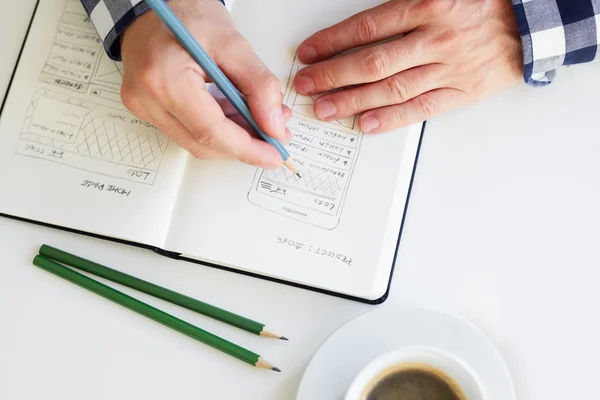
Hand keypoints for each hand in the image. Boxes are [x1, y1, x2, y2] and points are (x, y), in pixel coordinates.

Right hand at [120, 0, 291, 167]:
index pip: (212, 132)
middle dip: (244, 145)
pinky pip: (185, 130)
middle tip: (275, 136)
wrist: (150, 1)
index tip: (274, 155)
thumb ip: (258, 85)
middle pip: (203, 143)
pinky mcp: (146, 108)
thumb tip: (273, 125)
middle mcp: (147, 99)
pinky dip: (215, 129)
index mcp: (165, 80)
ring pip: (195, 141)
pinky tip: (237, 116)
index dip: (247, 149)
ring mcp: (143, 106)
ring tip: (261, 122)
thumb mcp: (232, 42)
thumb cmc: (184, 11)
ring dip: (232, 138)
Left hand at [293, 0, 523, 132]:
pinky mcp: (461, 92)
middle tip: (307, 86)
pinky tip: (366, 124)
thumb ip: (403, 3)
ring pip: (391, 88)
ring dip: (353, 100)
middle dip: (333, 75)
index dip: (331, 42)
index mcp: (427, 5)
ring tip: (325, 109)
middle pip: (371, 61)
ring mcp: (448, 68)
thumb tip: (364, 22)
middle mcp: (434, 38)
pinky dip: (392, 118)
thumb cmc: (482, 4)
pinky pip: (422, 108)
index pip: (366, 28)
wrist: (534, 21)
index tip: (308, 54)